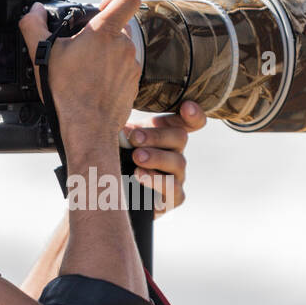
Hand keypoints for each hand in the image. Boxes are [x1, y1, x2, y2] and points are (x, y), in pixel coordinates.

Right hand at [17, 0, 142, 144]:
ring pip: (121, 50)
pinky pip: (125, 70)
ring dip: (107, 55)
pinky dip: (112, 74)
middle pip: (119, 27)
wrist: (87, 128)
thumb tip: (34, 11)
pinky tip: (95, 85)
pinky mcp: (134, 84)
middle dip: (103, 33)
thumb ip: (33, 25)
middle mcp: (123, 46)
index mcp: (104, 32)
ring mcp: (132, 66)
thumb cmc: (67, 92)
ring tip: (87, 70)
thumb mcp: (42, 55)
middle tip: (83, 47)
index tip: (103, 7)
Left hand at [123, 100, 205, 217]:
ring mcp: (177, 176)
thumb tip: (120, 125)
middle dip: (157, 136)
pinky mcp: (174, 198)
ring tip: (136, 157)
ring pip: (178, 162)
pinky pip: (173, 190)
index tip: (186, 107)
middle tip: (134, 138)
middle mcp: (175, 152)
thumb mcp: (119, 139)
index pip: (189, 121)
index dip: (193, 114)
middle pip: (180, 137)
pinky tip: (140, 175)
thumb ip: (124, 129)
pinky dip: (157, 182)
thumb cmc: (116, 158)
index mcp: (165, 133)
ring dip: (156, 158)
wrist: (112, 194)